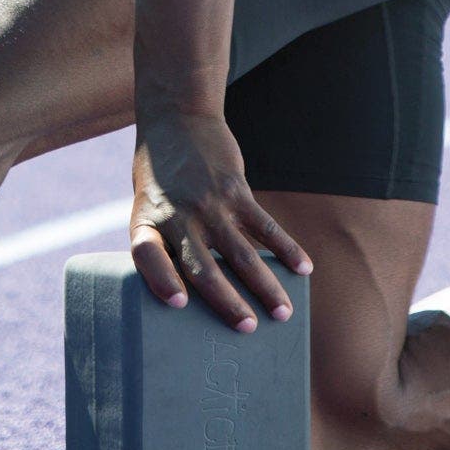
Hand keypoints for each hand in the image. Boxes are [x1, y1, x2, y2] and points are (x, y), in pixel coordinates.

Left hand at [130, 110, 311, 331]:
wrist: (176, 121)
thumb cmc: (159, 181)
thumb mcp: (147, 211)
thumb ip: (166, 248)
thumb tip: (195, 298)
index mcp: (147, 224)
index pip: (146, 254)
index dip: (161, 279)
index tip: (178, 303)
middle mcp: (177, 216)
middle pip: (203, 266)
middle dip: (227, 301)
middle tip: (248, 329)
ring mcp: (209, 203)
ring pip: (241, 253)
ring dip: (265, 286)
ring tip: (283, 314)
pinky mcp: (236, 190)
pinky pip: (264, 225)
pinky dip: (286, 248)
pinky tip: (303, 268)